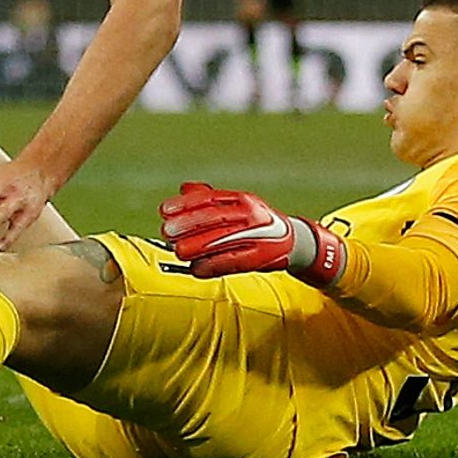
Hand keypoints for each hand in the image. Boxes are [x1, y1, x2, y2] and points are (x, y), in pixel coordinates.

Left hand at [160, 182, 343, 285]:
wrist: (293, 241)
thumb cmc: (256, 222)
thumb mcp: (235, 205)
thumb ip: (209, 197)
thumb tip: (183, 189)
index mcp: (241, 199)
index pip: (210, 198)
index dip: (185, 204)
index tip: (164, 210)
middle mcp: (250, 214)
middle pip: (215, 218)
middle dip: (188, 224)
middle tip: (167, 231)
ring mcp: (256, 236)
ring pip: (223, 240)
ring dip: (198, 247)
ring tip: (178, 252)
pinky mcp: (259, 258)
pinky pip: (232, 262)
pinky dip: (212, 266)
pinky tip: (195, 269)